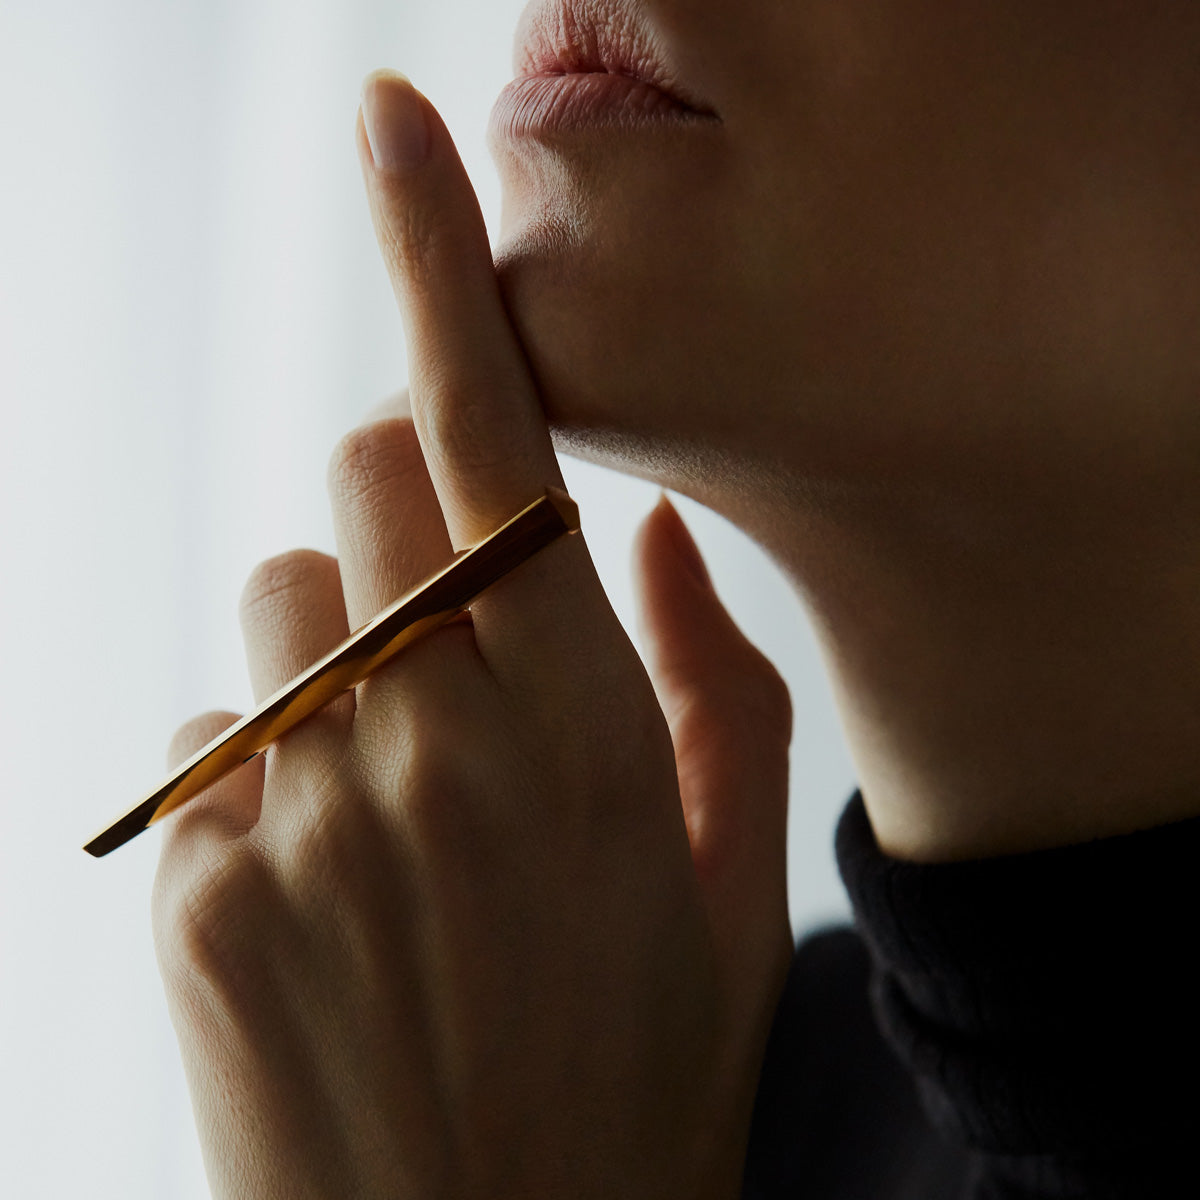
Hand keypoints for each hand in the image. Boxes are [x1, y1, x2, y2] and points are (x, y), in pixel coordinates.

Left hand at [152, 70, 792, 1199]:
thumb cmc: (635, 1068)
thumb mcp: (728, 879)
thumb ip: (710, 683)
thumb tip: (644, 536)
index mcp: (579, 721)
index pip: (490, 428)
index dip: (432, 254)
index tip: (388, 123)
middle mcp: (432, 739)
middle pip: (361, 480)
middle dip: (407, 509)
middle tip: (453, 625)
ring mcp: (299, 810)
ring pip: (277, 598)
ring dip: (333, 643)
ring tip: (391, 781)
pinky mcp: (191, 887)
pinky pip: (208, 740)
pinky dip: (265, 771)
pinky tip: (326, 883)